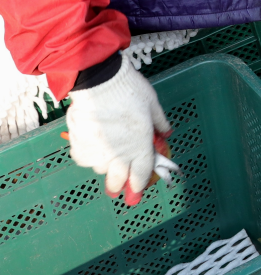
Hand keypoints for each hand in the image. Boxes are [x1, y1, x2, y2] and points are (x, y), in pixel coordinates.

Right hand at [66, 55, 176, 204]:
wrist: (100, 84)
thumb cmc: (130, 91)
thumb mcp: (152, 105)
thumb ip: (160, 123)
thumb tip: (167, 133)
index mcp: (140, 146)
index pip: (141, 174)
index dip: (139, 184)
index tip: (136, 190)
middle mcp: (119, 156)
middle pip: (117, 181)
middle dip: (119, 184)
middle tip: (118, 184)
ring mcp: (97, 155)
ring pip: (100, 168)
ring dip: (104, 163)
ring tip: (106, 146)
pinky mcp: (79, 150)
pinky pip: (84, 159)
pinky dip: (88, 153)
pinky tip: (92, 140)